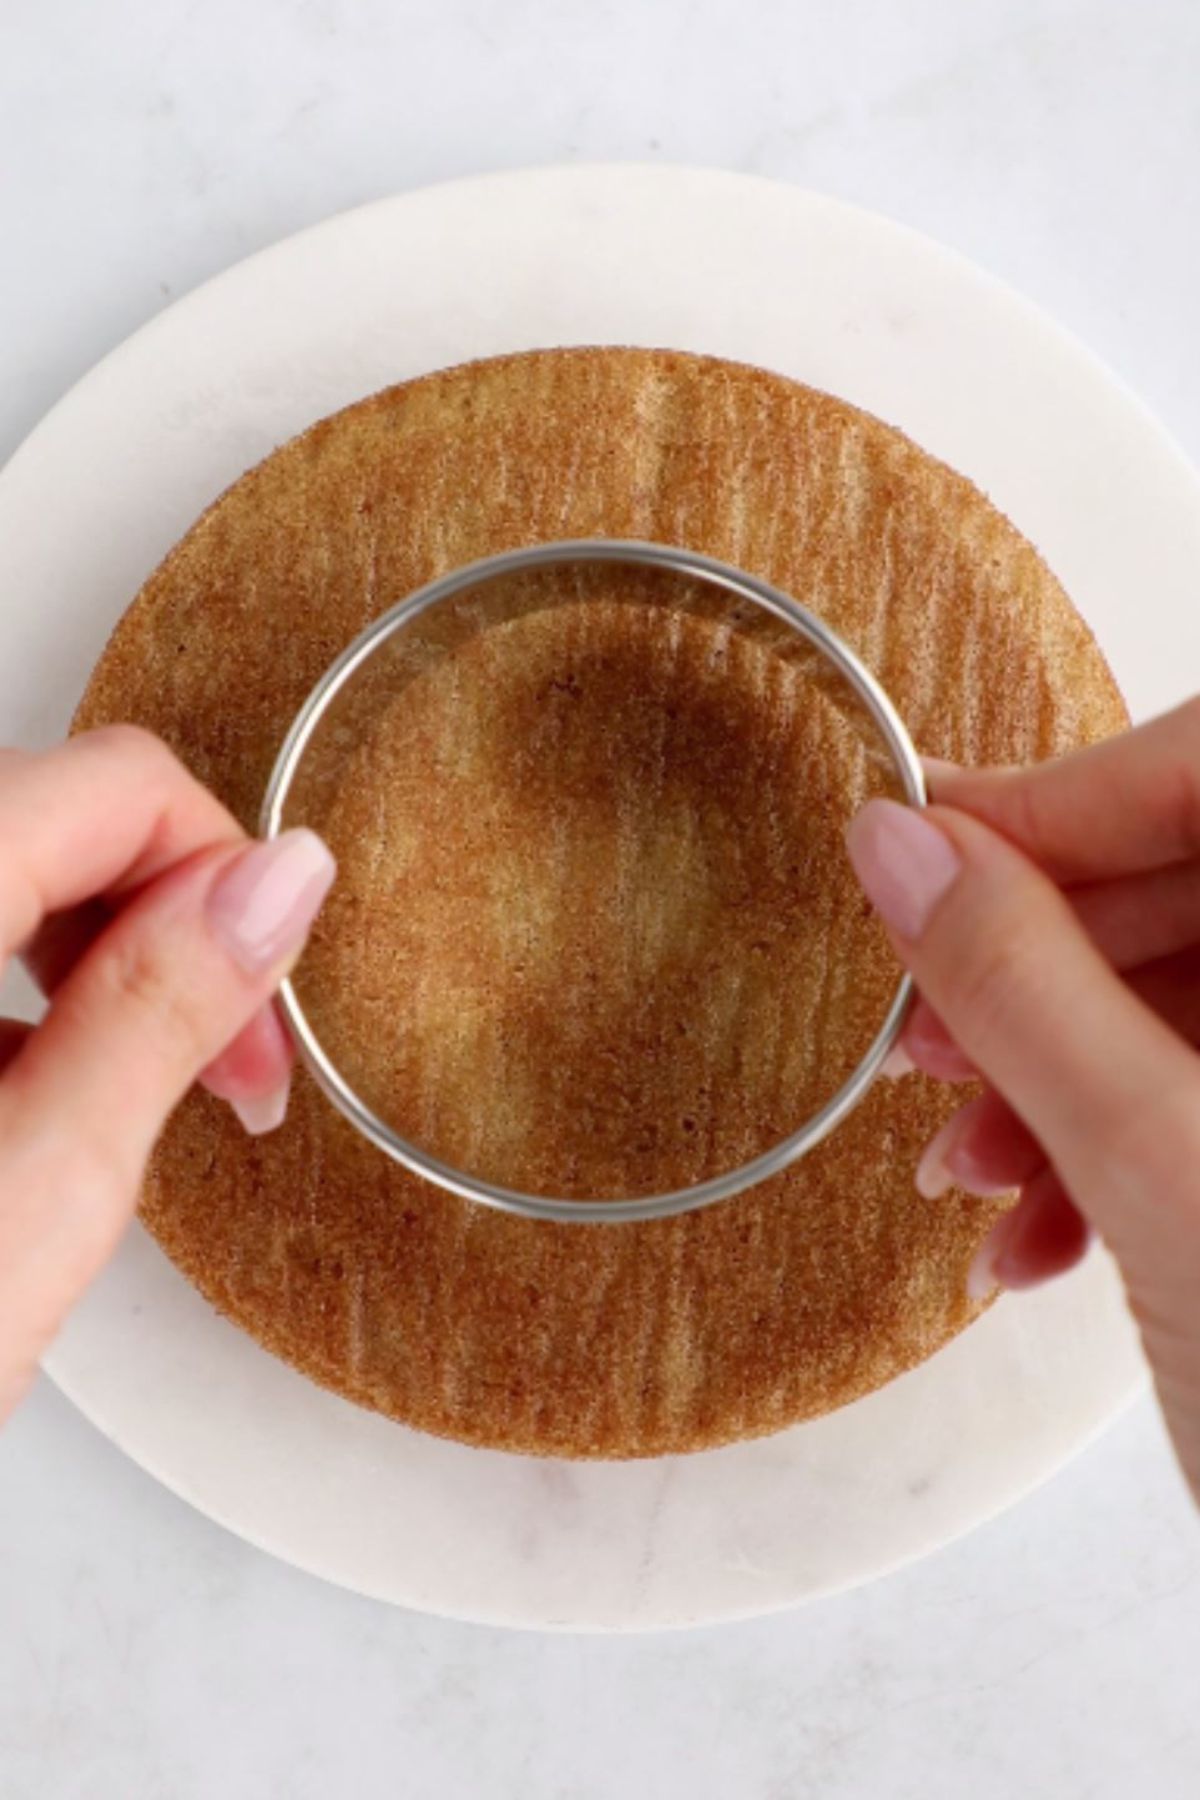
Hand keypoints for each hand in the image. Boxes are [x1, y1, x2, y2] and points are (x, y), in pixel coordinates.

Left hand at [0, 727, 333, 1421]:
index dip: (225, 879)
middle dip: (172, 930)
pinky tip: (26, 1117)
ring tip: (129, 1108)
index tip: (262, 994)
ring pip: (10, 878)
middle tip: (226, 1067)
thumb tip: (276, 883)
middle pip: (61, 819)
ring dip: (99, 972)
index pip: (120, 785)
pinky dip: (15, 1009)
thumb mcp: (35, 1190)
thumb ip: (163, 1008)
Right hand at [847, 700, 1199, 1502]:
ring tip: (968, 1166)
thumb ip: (1024, 987)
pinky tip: (1034, 1235)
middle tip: (921, 1025)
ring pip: (1190, 1002)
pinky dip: (1108, 1150)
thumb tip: (903, 845)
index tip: (918, 833)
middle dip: (1040, 964)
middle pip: (1195, 888)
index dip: (1062, 797)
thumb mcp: (1170, 1176)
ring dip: (1057, 1075)